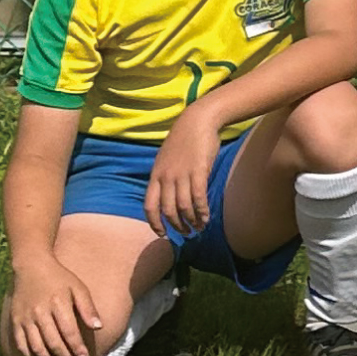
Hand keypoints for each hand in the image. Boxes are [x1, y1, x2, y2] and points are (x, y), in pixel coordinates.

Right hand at [3, 258, 102, 355]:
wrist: (31, 267)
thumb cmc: (60, 278)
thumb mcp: (78, 287)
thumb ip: (88, 308)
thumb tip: (99, 327)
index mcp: (58, 303)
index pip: (69, 332)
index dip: (77, 349)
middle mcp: (40, 313)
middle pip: (53, 343)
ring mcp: (25, 319)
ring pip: (36, 348)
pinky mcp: (15, 322)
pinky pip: (22, 346)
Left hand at [145, 107, 220, 237]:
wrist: (198, 121)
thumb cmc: (184, 139)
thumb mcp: (167, 159)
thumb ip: (166, 176)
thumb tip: (170, 194)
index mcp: (155, 176)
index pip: (149, 206)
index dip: (154, 223)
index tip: (162, 234)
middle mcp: (166, 178)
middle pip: (168, 210)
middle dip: (177, 226)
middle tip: (186, 233)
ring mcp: (181, 175)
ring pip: (183, 207)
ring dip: (191, 221)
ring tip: (199, 227)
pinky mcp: (198, 171)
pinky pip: (198, 197)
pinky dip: (202, 211)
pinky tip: (207, 217)